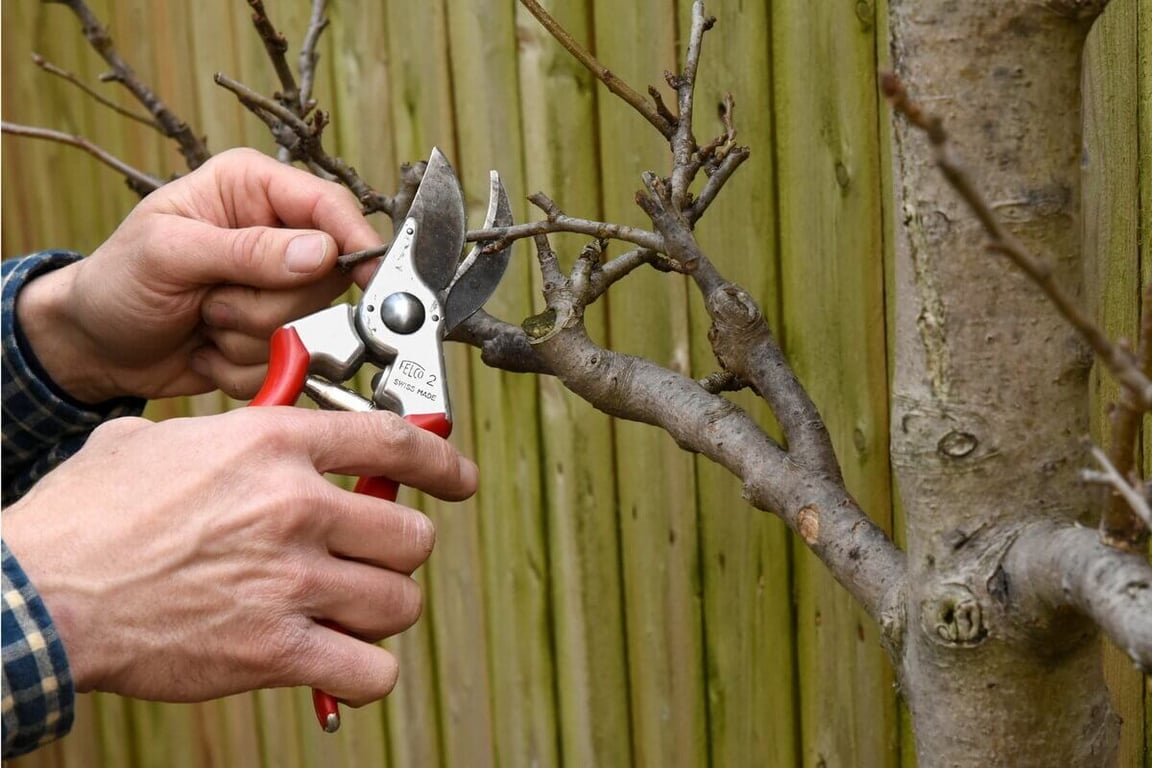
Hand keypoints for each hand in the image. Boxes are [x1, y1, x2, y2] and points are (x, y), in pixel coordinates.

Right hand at [2, 408, 476, 704]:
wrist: (40, 594)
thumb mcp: (158, 442)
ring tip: (349, 609)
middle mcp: (295, 508)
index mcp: (272, 446)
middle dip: (397, 550)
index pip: (394, 442)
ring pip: (400, 601)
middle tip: (369, 558)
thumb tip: (258, 435)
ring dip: (382, 608)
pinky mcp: (275, 651)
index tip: (459, 477)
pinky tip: (338, 661)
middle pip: (410, 534)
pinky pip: (371, 671)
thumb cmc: (89, 518)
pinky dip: (363, 673)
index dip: (442, 460)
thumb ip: (227, 435)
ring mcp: (290, 581)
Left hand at [15, 148, 382, 403]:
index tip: (366, 275)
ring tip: (204, 321)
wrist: (94, 347)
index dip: (353, 241)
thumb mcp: (168, 253)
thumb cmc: (116, 283)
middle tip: (211, 301)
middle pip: (326, 278)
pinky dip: (244, 365)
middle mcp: (275, 235)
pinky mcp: (276, 336)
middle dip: (268, 304)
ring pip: (309, 326)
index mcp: (252, 189)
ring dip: (249, 336)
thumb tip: (320, 252)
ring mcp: (277, 290)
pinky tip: (208, 346)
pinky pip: (289, 361)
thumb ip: (245, 250)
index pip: (330, 207)